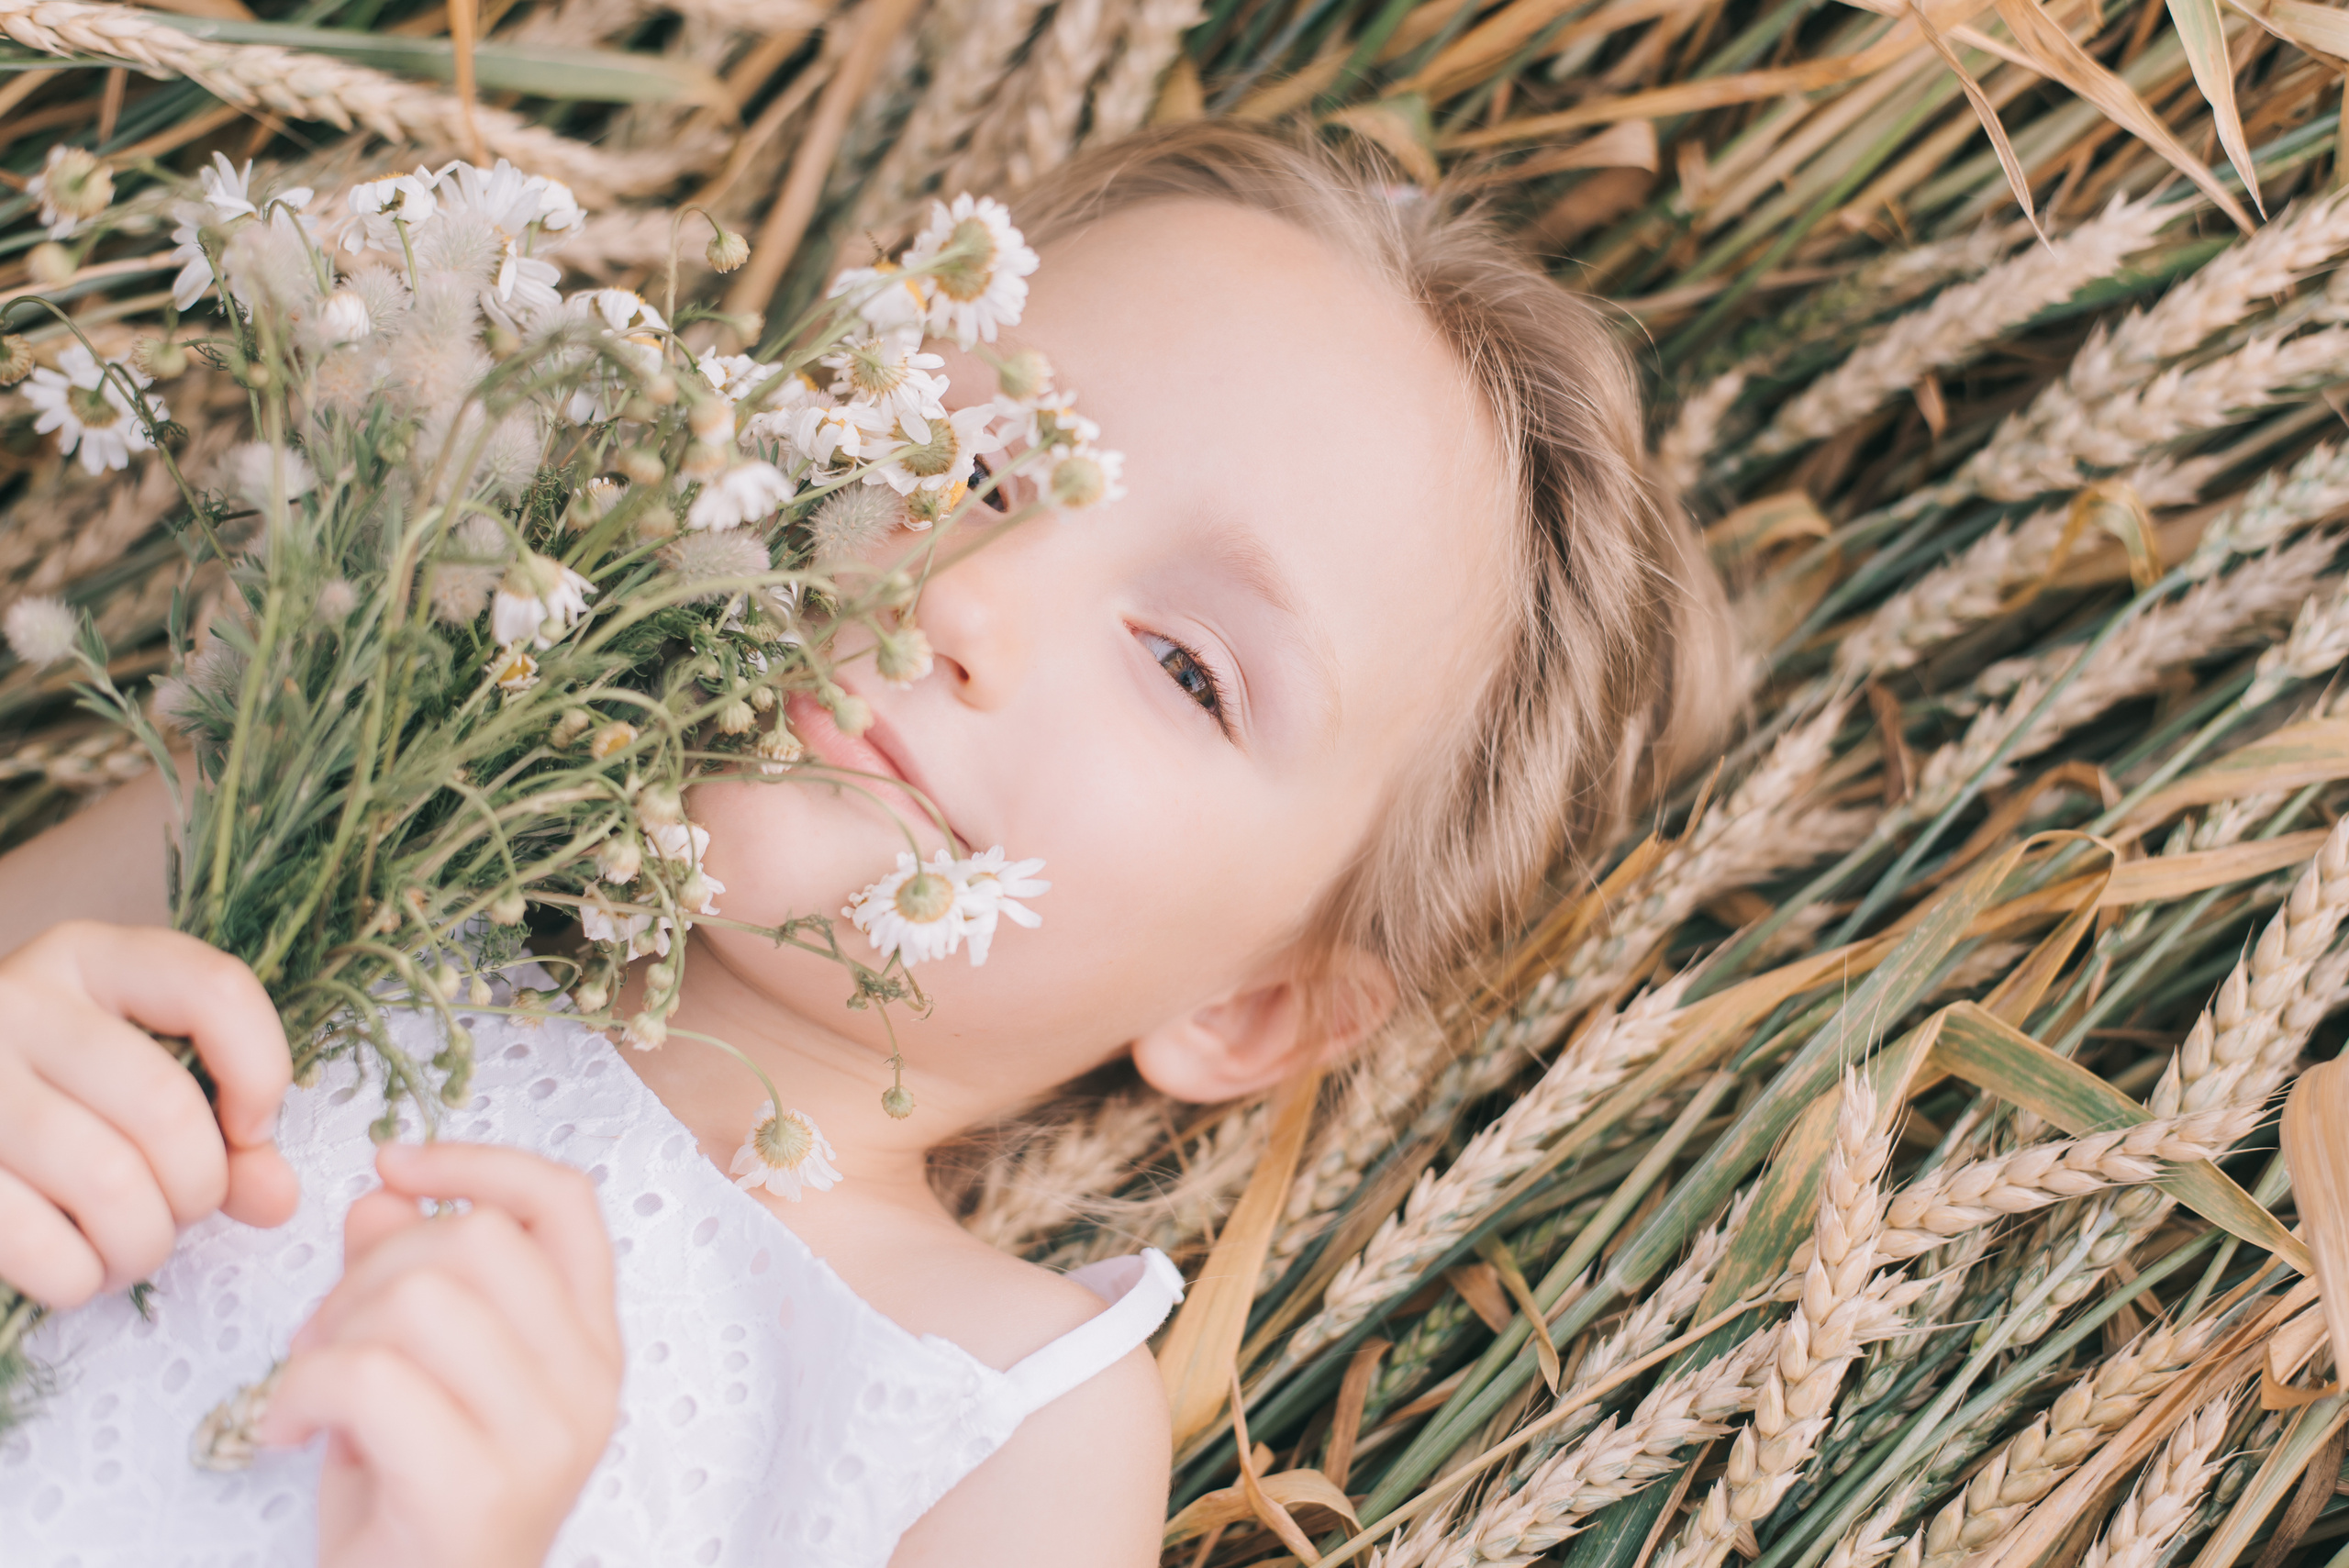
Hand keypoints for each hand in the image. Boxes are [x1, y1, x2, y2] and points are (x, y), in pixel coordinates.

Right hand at [0, 920, 297, 1306]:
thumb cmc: (56, 1099)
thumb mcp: (135, 1078)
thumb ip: (221, 1133)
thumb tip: (277, 1197)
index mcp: (91, 959)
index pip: (215, 989)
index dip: (260, 1072)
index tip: (253, 1130)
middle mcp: (22, 1003)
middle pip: (166, 1106)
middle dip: (200, 1187)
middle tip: (184, 1212)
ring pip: (107, 1181)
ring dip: (142, 1241)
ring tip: (135, 1248)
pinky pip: (36, 1241)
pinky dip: (79, 1275)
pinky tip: (78, 1270)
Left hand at [259, 1142, 622, 1567]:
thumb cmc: (410, 1516)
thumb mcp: (413, 1379)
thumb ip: (407, 1280)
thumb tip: (379, 1197)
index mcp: (591, 1346)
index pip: (566, 1203)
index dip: (477, 1160)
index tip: (394, 1165)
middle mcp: (590, 1384)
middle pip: (478, 1236)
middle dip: (369, 1266)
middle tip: (324, 1331)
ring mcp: (546, 1439)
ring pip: (420, 1296)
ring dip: (330, 1331)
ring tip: (307, 1386)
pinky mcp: (479, 1490)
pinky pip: (369, 1377)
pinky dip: (297, 1392)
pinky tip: (285, 1432)